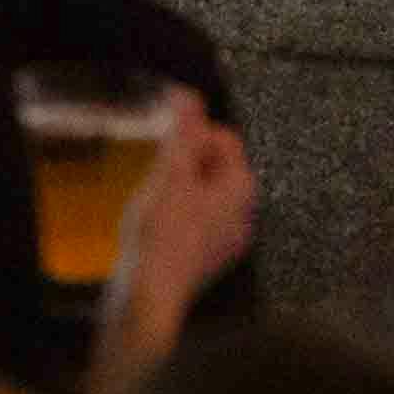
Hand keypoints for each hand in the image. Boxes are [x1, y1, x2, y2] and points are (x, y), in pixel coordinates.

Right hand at [87, 107, 257, 381]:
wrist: (150, 295)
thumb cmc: (162, 235)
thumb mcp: (169, 173)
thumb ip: (182, 132)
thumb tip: (189, 98)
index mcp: (241, 189)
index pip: (225, 138)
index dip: (192, 131)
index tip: (162, 139)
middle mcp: (243, 214)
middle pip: (215, 166)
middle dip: (183, 161)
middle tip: (154, 170)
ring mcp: (227, 239)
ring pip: (204, 194)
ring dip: (178, 187)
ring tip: (151, 197)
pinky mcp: (208, 257)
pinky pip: (196, 220)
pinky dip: (176, 213)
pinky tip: (154, 223)